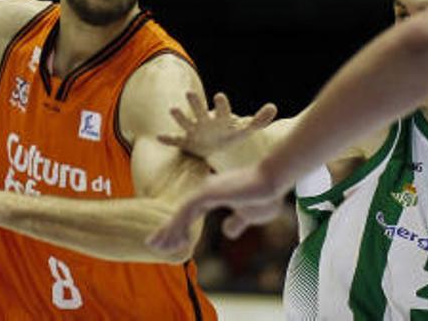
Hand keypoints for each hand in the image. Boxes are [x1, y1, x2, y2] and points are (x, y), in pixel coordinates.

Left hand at [146, 164, 286, 252]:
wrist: (275, 181)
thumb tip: (227, 232)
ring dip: (169, 230)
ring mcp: (205, 190)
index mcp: (211, 195)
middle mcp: (204, 191)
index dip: (177, 228)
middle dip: (166, 230)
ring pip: (181, 213)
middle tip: (152, 245)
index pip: (188, 214)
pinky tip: (179, 240)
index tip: (168, 244)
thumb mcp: (249, 216)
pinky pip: (188, 210)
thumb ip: (237, 222)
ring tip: (159, 246)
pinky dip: (180, 224)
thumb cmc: (264, 195)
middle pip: (180, 213)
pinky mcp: (209, 192)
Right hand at [158, 92, 276, 157]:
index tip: (219, 96)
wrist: (211, 146)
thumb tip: (273, 107)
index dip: (221, 104)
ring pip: (185, 122)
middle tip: (189, 93)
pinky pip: (175, 140)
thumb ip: (258, 121)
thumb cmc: (229, 134)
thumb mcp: (244, 130)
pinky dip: (167, 139)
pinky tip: (159, 138)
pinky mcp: (185, 141)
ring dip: (179, 117)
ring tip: (173, 109)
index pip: (222, 110)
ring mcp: (194, 130)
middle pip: (200, 111)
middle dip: (195, 104)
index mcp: (220, 119)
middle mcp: (205, 121)